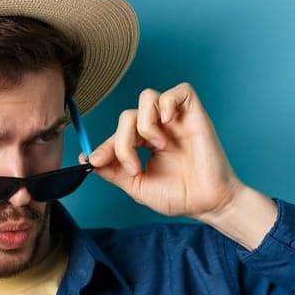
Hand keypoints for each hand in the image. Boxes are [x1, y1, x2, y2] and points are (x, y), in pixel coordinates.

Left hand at [82, 83, 243, 219]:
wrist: (207, 203)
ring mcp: (176, 120)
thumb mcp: (137, 186)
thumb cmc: (180, 197)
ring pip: (147, 96)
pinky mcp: (194, 115)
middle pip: (128, 115)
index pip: (118, 134)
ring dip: (143, 122)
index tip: (94, 161)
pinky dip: (167, 103)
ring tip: (156, 145)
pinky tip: (167, 124)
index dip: (104, 146)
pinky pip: (179, 91)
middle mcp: (159, 128)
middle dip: (122, 142)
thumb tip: (86, 158)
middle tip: (133, 167)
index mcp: (145, 143)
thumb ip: (113, 171)